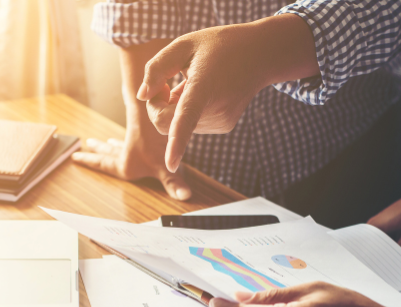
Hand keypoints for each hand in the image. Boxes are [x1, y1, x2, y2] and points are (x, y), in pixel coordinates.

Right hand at [71, 121, 191, 200]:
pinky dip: (128, 136)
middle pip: (109, 152)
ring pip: (119, 142)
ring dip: (112, 143)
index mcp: (126, 165)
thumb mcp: (165, 169)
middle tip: (87, 144)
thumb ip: (174, 184)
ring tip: (104, 140)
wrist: (156, 111)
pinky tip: (134, 134)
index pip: (103, 165)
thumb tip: (185, 196)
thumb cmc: (157, 143)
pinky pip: (132, 134)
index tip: (75, 156)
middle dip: (99, 151)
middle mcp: (127, 152)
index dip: (90, 162)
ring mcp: (134, 139)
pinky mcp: (142, 127)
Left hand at [138, 15, 317, 171]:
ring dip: (174, 108)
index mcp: (204, 86)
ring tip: (191, 82)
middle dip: (157, 107)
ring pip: (178, 126)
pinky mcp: (224, 126)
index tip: (171, 166)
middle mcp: (215, 109)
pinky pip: (192, 125)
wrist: (259, 55)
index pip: (187, 118)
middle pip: (168, 124)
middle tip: (163, 83)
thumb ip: (156, 68)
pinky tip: (203, 92)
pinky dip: (187, 112)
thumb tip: (141, 96)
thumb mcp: (184, 44)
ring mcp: (221, 121)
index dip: (177, 144)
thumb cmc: (219, 45)